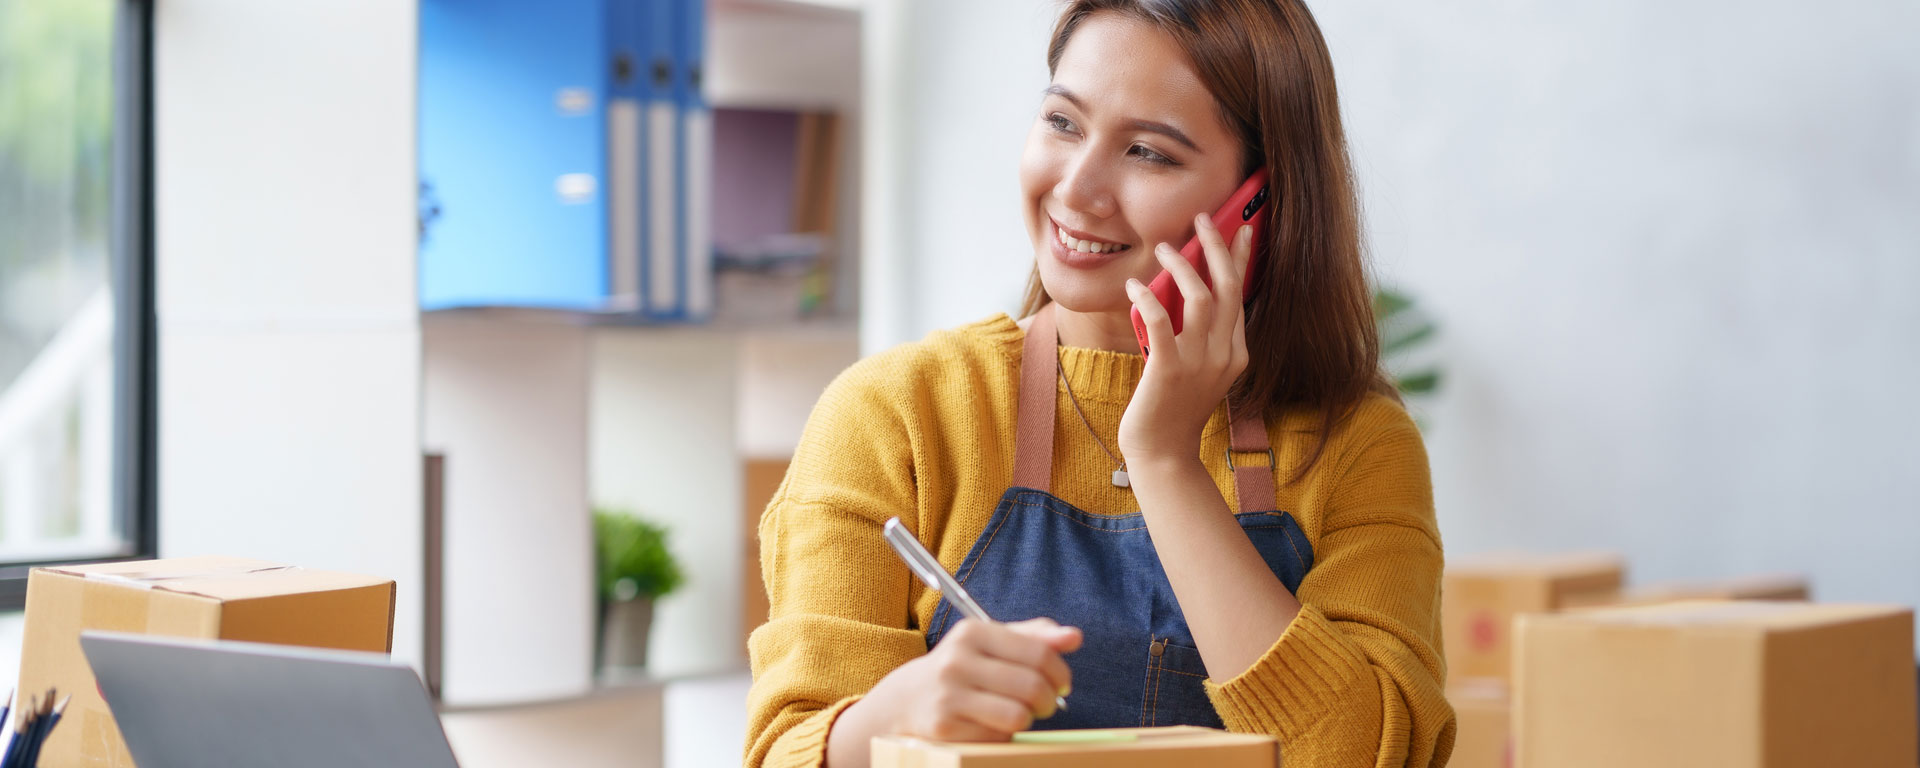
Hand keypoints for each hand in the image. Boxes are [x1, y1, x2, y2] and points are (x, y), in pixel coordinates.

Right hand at [865, 617, 1080, 740]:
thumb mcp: (991, 644)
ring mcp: (949, 694)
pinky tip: (991, 726)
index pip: (1039, 652)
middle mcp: (957, 660)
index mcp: (973, 632)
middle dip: (1049, 700)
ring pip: (1018, 716)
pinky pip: (997, 738)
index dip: (1060, 673)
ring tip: (1020, 715)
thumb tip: (1074, 637)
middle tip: (1045, 705)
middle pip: (1032, 686)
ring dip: (1027, 720)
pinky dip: (1003, 736)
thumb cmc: (962, 669)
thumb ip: (1034, 637)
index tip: (1061, 684)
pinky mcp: (944, 727)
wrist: (906, 700)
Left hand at [1117, 213, 1252, 464]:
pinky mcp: (1169, 369)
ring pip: (1199, 296)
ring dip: (1181, 266)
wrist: (1162, 453)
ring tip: (1164, 248)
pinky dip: (1147, 297)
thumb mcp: (1200, 371)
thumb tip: (1187, 293)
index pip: (1240, 295)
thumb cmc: (1174, 410)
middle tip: (1202, 219)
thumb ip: (1202, 338)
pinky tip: (1133, 285)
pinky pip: (1161, 320)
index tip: (1240, 229)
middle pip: (1228, 287)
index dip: (1240, 258)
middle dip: (1217, 246)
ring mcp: (1199, 362)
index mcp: (1236, 354)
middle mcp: (1224, 354)